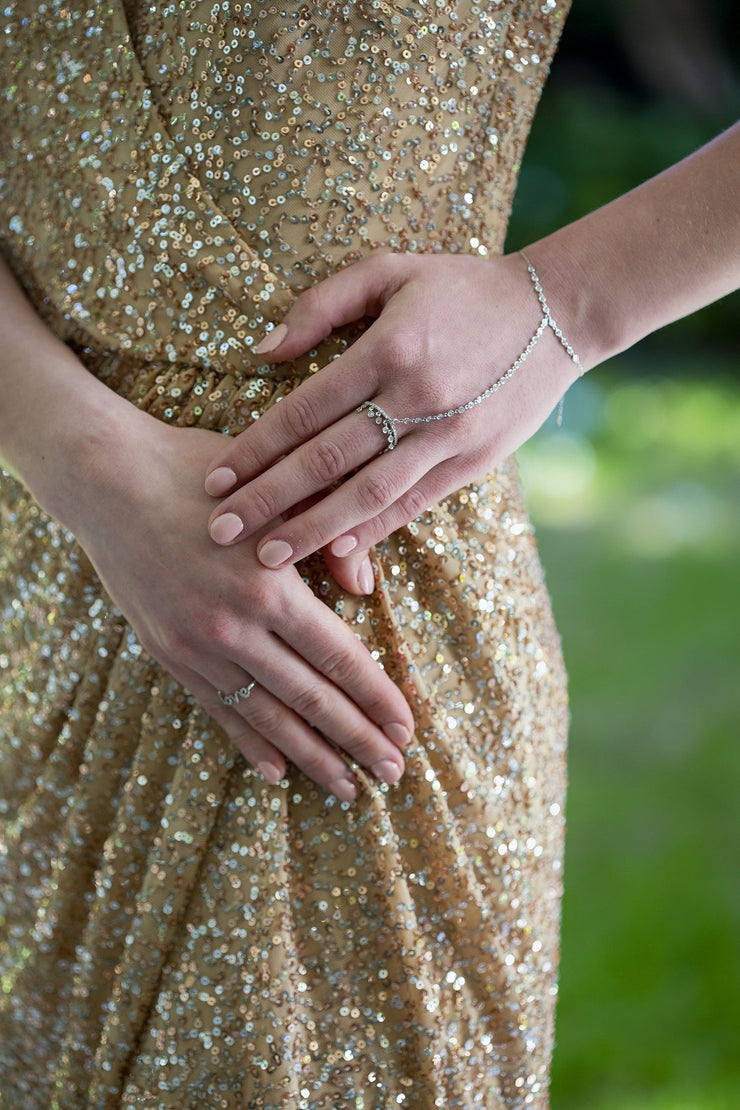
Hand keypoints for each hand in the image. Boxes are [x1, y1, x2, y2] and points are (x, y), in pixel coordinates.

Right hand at [64, 414, 412, 798]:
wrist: (107, 479)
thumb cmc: (201, 476)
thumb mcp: (276, 494)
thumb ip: (328, 541)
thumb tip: (367, 592)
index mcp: (269, 588)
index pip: (339, 658)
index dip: (377, 698)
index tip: (406, 730)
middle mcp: (234, 628)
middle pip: (310, 699)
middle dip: (357, 741)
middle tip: (395, 775)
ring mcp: (196, 647)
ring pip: (266, 716)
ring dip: (311, 757)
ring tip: (347, 789)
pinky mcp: (167, 653)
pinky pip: (217, 710)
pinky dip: (249, 743)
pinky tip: (277, 773)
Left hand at [203, 250, 585, 592]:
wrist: (556, 313)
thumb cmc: (461, 288)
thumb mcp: (391, 269)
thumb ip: (321, 304)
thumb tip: (263, 350)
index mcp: (388, 349)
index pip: (305, 409)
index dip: (256, 448)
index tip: (217, 478)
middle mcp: (415, 398)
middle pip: (327, 460)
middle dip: (269, 500)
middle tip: (220, 532)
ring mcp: (447, 437)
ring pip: (368, 494)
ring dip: (313, 530)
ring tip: (268, 558)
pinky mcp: (472, 463)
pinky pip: (412, 505)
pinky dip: (372, 531)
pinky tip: (335, 553)